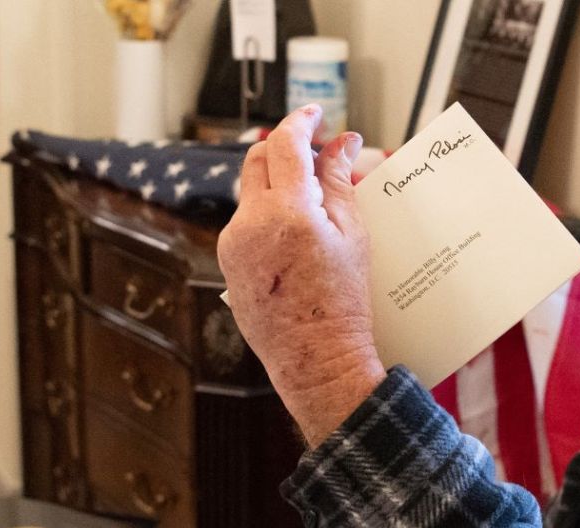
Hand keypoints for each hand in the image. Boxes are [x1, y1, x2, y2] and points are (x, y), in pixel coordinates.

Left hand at [217, 106, 384, 444]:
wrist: (316, 359)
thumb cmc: (343, 303)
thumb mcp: (351, 235)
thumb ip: (339, 182)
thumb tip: (341, 143)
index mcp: (287, 212)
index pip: (285, 144)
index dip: (301, 122)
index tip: (316, 116)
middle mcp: (250, 223)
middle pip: (257, 160)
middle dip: (284, 146)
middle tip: (314, 148)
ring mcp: (233, 244)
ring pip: (251, 193)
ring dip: (277, 183)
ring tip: (312, 196)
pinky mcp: (227, 264)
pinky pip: (245, 224)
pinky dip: (267, 214)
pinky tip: (294, 231)